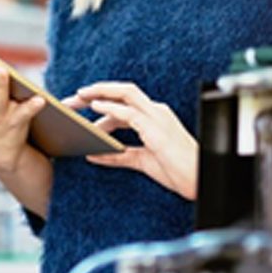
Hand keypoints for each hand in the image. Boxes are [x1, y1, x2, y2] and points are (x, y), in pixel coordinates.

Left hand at [65, 81, 198, 199]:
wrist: (201, 181)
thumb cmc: (177, 170)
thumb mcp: (143, 162)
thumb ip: (119, 156)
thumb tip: (93, 155)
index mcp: (154, 118)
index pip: (123, 103)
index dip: (101, 103)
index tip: (80, 107)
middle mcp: (155, 112)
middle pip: (122, 92)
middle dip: (96, 91)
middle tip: (71, 100)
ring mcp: (157, 118)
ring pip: (126, 94)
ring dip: (99, 94)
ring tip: (77, 100)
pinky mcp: (156, 129)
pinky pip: (130, 113)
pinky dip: (111, 109)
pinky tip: (95, 108)